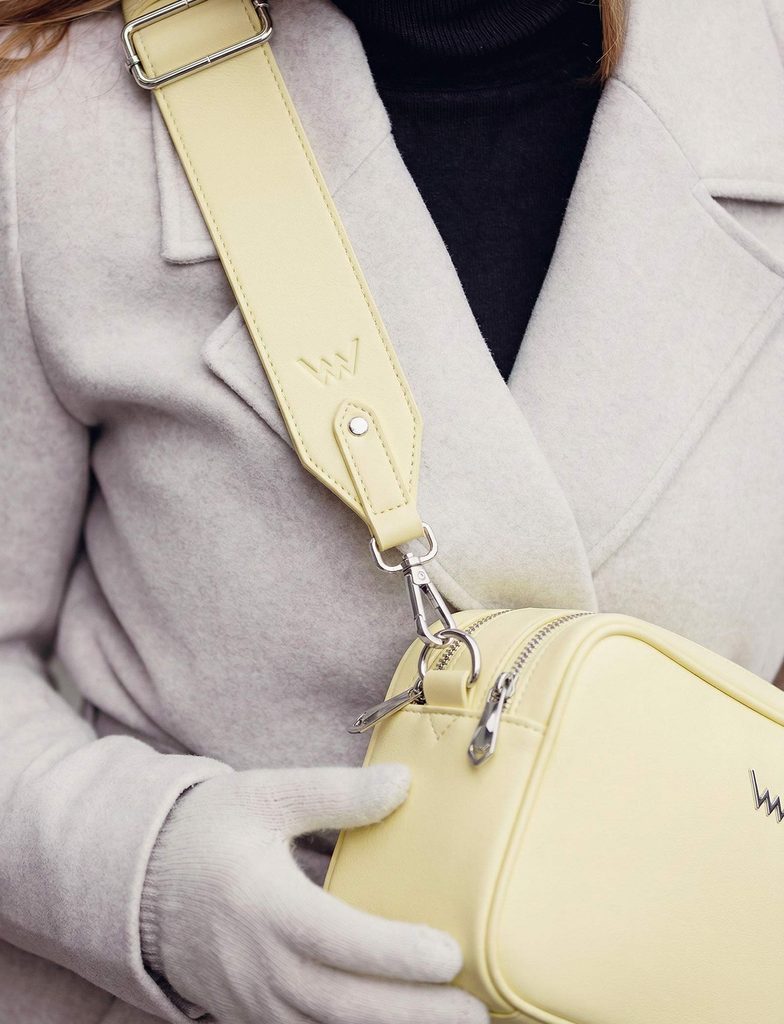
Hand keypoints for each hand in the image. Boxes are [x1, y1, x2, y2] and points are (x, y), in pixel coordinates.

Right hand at [142, 764, 488, 1023]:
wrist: (136, 882)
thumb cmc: (205, 832)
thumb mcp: (264, 796)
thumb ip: (334, 793)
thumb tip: (403, 783)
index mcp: (264, 906)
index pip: (338, 941)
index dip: (394, 954)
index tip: (449, 953)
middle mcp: (260, 967)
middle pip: (345, 1006)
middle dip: (414, 1014)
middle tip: (475, 1013)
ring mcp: (255, 1001)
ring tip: (452, 1023)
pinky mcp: (254, 1015)